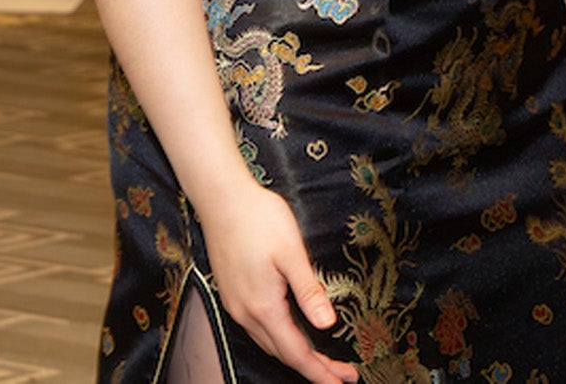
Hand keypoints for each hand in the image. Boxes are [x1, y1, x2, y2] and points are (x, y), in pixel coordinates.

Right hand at [203, 181, 356, 383]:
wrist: (222, 199)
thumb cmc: (259, 219)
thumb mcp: (292, 253)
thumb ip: (309, 292)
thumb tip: (327, 325)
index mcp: (263, 307)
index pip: (295, 352)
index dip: (319, 371)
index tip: (342, 382)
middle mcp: (246, 313)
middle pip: (283, 353)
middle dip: (314, 368)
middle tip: (343, 374)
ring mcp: (237, 305)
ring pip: (270, 343)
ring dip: (298, 355)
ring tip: (326, 361)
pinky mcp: (234, 294)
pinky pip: (260, 329)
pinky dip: (282, 340)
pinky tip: (295, 334)